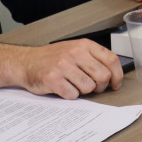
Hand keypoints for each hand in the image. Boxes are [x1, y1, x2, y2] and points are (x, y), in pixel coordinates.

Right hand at [0, 41, 123, 99]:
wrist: (24, 62)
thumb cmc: (52, 58)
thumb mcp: (75, 50)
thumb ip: (93, 58)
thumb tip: (113, 76)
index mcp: (84, 45)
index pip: (111, 60)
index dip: (117, 75)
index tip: (115, 84)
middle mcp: (75, 53)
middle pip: (102, 76)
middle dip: (100, 87)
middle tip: (92, 88)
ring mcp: (63, 65)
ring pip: (88, 87)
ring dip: (83, 91)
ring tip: (73, 85)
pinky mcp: (53, 79)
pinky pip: (72, 94)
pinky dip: (70, 95)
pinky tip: (63, 88)